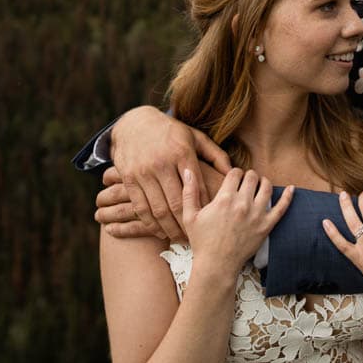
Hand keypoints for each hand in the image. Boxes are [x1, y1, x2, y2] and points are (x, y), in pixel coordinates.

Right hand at [102, 108, 230, 241]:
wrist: (135, 124)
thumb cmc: (171, 133)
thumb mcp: (195, 137)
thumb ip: (216, 154)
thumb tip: (233, 172)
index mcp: (182, 153)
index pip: (198, 187)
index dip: (206, 208)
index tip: (213, 222)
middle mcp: (162, 163)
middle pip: (178, 203)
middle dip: (187, 225)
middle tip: (197, 239)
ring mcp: (143, 172)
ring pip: (158, 209)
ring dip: (169, 228)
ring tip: (180, 239)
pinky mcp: (129, 179)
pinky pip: (140, 208)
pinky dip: (150, 224)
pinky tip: (160, 232)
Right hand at [182, 167, 293, 276]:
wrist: (217, 265)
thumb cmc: (202, 241)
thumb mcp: (190, 216)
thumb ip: (189, 191)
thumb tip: (187, 170)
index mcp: (224, 198)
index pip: (235, 173)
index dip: (234, 173)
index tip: (233, 179)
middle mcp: (242, 204)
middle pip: (252, 177)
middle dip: (248, 176)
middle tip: (246, 182)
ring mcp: (256, 215)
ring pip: (267, 187)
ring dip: (263, 182)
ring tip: (260, 184)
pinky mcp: (266, 226)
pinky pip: (282, 208)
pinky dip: (288, 196)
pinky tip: (292, 188)